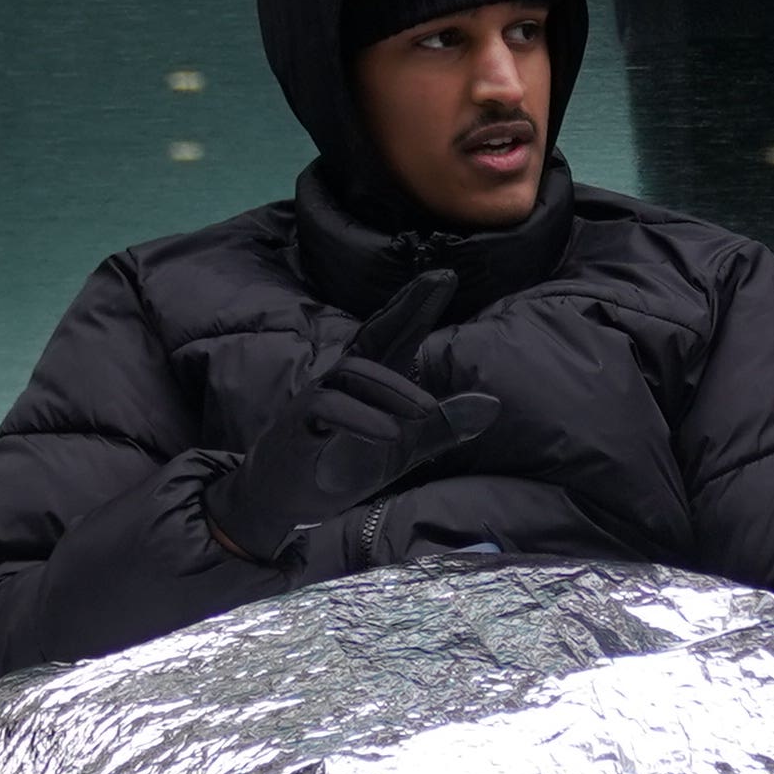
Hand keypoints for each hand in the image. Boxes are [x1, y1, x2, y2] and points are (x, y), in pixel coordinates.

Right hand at [211, 272, 505, 562]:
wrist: (281, 499)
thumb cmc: (341, 464)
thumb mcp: (403, 450)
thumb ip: (444, 428)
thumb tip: (493, 404)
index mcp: (370, 381)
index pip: (395, 334)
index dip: (417, 303)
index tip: (446, 275)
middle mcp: (343, 381)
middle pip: (373, 331)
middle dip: (406, 305)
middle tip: (440, 280)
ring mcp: (318, 400)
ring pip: (354, 372)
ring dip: (394, 390)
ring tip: (427, 412)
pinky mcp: (299, 426)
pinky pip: (328, 409)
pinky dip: (362, 419)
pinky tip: (392, 434)